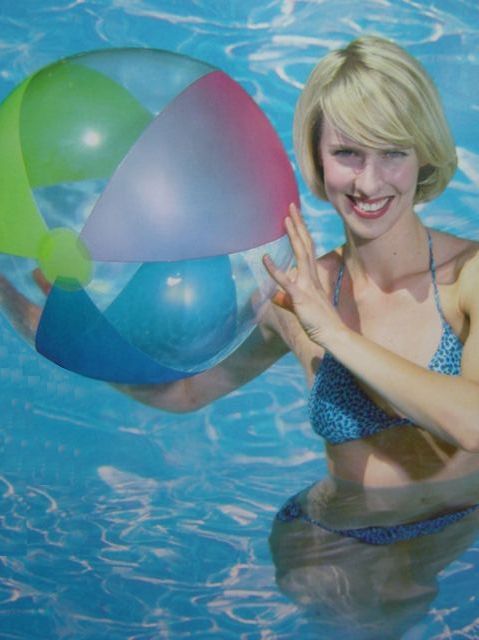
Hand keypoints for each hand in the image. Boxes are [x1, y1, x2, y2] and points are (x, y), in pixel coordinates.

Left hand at [263, 204, 343, 347]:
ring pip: (300, 255)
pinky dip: (274, 269)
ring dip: (293, 236)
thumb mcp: (302, 307)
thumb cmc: (319, 323)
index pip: (307, 249)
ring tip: (285, 219)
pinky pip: (285, 281)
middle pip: (305, 245)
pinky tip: (265, 259)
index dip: (301, 231)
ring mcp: (306, 285)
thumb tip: (276, 296)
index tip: (295, 216)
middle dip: (298, 225)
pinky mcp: (300, 297)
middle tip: (291, 206)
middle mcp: (311, 277)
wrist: (333, 334)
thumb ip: (288, 298)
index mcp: (312, 277)